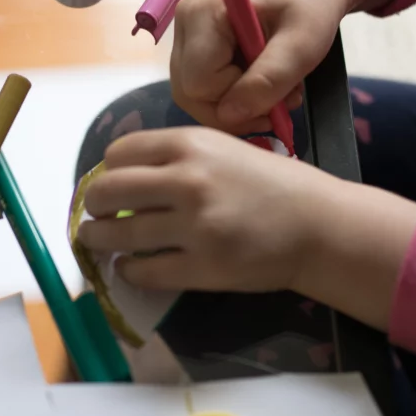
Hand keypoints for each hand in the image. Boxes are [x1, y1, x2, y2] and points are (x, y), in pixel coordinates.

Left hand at [77, 126, 323, 293]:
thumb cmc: (275, 185)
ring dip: (98, 241)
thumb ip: (178, 158)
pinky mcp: (203, 267)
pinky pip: (143, 271)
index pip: (119, 153)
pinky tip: (131, 268)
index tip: (110, 186)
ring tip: (98, 244)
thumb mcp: (226, 150)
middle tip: (97, 217)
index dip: (106, 172)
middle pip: (107, 192)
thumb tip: (120, 178)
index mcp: (192, 143)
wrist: (321, 226)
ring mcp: (194, 226)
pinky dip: (128, 272)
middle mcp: (188, 180)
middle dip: (94, 208)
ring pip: (117, 236)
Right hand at [170, 0, 399, 133]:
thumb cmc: (312, 0)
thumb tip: (230, 116)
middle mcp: (184, 22)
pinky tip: (263, 82)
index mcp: (202, 14)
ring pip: (195, 95)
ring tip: (277, 91)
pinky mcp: (195, 45)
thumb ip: (267, 80)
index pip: (199, 84)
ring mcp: (186, 34)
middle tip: (280, 102)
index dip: (237, 99)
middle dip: (236, 109)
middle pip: (190, 94)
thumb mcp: (301, 44)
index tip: (279, 92)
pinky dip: (234, 96)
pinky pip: (203, 88)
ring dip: (238, 106)